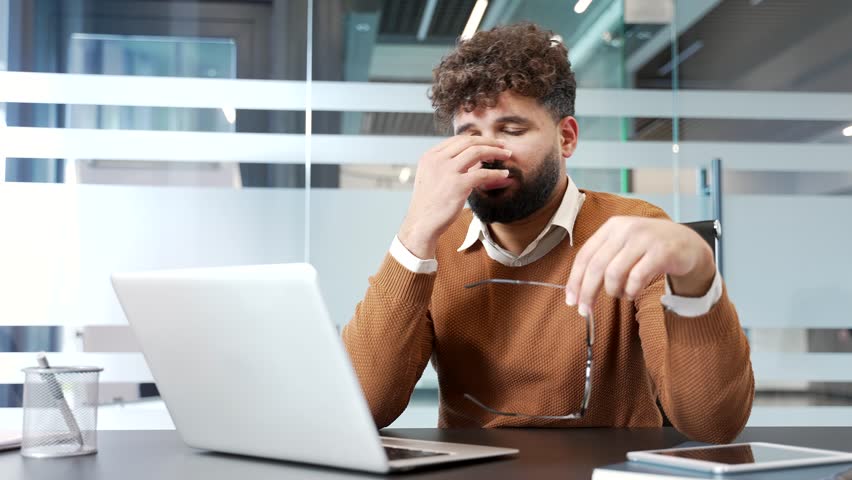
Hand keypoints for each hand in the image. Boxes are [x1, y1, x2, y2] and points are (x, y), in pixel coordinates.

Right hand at [398, 136, 513, 258]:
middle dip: (489, 141)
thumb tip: (478, 161)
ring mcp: (447, 171)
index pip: (457, 140)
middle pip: (469, 142)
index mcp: (430, 156)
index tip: (489, 143)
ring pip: (477, 152)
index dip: (476, 140)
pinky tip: (504, 174)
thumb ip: (453, 167)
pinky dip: (496, 173)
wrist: (421, 223)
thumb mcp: (435, 178)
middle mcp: (437, 159)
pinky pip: (483, 174)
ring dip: (495, 151)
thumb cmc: (430, 204)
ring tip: (507, 155)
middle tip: (503, 145)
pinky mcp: (458, 185)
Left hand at [565, 217, 715, 314]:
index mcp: (612, 226)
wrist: (688, 244)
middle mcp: (626, 229)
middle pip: (596, 266)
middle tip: (585, 310)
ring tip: (621, 294)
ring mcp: (644, 239)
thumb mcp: (623, 245)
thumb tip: (577, 290)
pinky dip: (631, 291)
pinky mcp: (661, 252)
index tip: (571, 300)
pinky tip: (633, 292)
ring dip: (614, 291)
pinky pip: (636, 278)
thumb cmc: (649, 249)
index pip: (585, 255)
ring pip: (614, 273)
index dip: (575, 280)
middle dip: (587, 292)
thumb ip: (602, 260)